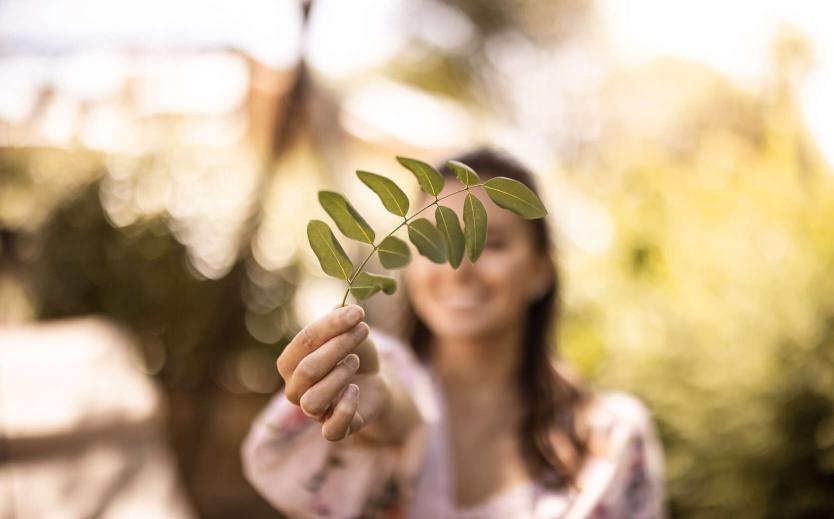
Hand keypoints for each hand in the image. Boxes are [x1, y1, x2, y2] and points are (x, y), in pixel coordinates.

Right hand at [277, 305, 391, 440]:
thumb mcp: (350, 332)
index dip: (329, 326)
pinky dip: (345, 410)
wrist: (374, 382)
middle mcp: (296, 390)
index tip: (357, 313)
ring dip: (338, 377)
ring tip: (355, 361)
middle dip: (337, 347)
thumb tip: (343, 305)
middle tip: (363, 331)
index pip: (302, 343)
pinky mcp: (335, 429)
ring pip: (312, 402)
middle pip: (307, 371)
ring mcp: (314, 413)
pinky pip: (331, 431)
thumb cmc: (354, 354)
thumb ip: (342, 319)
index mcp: (291, 363)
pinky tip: (356, 390)